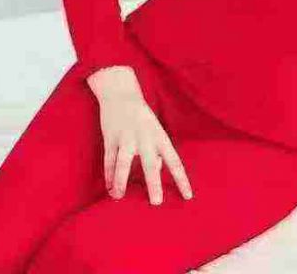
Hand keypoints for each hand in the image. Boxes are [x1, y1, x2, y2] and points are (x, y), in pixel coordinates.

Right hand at [97, 87, 193, 204]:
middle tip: (157, 202)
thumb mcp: (155, 132)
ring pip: (124, 162)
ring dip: (121, 181)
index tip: (188, 196)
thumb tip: (157, 170)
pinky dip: (108, 175)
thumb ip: (158, 151)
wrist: (121, 94)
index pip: (175, 162)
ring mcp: (126, 137)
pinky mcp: (110, 137)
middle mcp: (145, 138)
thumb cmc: (142, 118)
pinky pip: (109, 159)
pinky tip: (109, 187)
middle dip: (154, 183)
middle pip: (151, 163)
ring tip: (119, 197)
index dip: (181, 180)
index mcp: (160, 137)